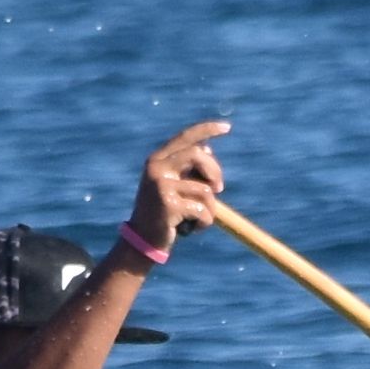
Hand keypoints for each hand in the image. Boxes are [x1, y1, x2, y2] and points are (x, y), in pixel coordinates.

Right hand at [129, 120, 230, 252]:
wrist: (142, 240)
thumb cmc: (164, 212)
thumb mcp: (173, 186)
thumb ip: (188, 168)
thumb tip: (207, 149)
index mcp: (157, 160)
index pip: (185, 137)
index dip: (207, 129)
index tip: (227, 127)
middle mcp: (156, 168)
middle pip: (198, 155)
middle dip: (215, 171)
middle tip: (220, 189)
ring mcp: (161, 186)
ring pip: (205, 189)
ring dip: (210, 207)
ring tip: (197, 218)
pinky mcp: (169, 205)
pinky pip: (202, 210)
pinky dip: (205, 222)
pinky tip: (192, 229)